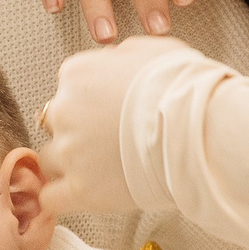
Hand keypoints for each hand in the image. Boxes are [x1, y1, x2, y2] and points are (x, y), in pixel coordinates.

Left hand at [37, 35, 188, 216]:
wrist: (197, 129)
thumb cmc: (183, 89)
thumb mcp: (151, 50)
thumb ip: (120, 57)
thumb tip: (113, 61)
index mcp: (77, 74)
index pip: (67, 90)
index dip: (88, 105)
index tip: (106, 115)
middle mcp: (64, 110)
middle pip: (56, 125)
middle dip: (78, 133)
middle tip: (109, 142)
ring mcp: (70, 152)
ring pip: (51, 160)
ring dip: (71, 166)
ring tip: (104, 170)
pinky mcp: (79, 190)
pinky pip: (51, 199)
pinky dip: (61, 199)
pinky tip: (80, 195)